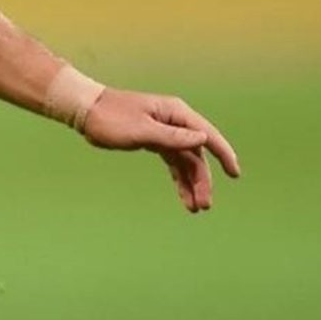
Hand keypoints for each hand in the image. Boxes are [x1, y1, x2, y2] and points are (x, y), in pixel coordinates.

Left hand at [78, 89, 241, 213]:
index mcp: (176, 113)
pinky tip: (184, 196)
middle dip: (202, 180)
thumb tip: (203, 138)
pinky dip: (178, 178)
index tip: (234, 173)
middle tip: (204, 205)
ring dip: (192, 183)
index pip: (207, 135)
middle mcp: (175, 122)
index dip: (223, 154)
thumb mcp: (141, 130)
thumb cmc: (111, 117)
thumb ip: (172, 136)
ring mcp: (166, 132)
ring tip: (195, 208)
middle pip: (197, 154)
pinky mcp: (155, 141)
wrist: (86, 111)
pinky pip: (173, 162)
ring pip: (186, 161)